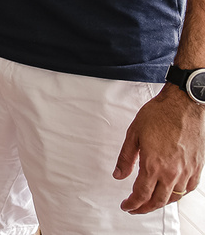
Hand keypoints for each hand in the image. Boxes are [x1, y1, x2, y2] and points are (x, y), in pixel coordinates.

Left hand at [114, 84, 204, 211]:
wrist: (184, 105)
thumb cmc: (159, 115)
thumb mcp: (133, 134)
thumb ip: (125, 158)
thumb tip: (118, 175)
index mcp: (153, 165)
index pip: (141, 194)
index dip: (132, 204)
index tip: (125, 206)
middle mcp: (172, 172)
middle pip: (157, 200)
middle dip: (144, 208)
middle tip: (135, 208)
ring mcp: (187, 171)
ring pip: (173, 198)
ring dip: (160, 203)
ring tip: (150, 202)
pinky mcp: (197, 167)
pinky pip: (188, 189)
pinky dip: (178, 195)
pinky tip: (171, 193)